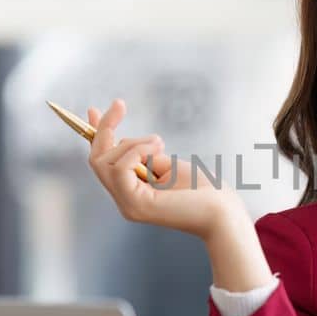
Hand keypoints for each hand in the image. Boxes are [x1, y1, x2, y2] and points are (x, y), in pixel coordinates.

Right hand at [86, 98, 241, 239]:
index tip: (93, 109)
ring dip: (132, 142)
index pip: (102, 163)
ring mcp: (128, 205)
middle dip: (104, 128)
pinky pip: (119, 168)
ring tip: (159, 143)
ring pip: (105, 162)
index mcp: (132, 192)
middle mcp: (125, 201)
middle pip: (97, 160)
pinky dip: (136, 151)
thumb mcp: (166, 164)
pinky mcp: (136, 205)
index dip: (96, 136)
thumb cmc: (202, 190)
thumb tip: (124, 138)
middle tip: (120, 105)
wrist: (223, 211)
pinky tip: (158, 149)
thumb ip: (144, 155)